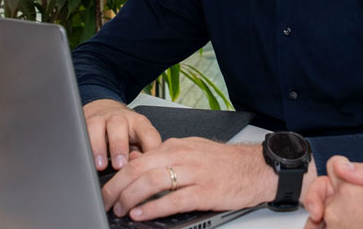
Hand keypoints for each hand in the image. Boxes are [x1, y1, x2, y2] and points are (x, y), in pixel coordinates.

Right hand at [82, 99, 161, 170]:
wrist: (104, 109)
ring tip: (100, 165)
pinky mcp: (85, 122)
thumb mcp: (140, 140)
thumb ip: (142, 153)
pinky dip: (82, 145)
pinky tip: (83, 158)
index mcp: (138, 123)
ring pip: (97, 126)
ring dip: (99, 147)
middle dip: (119, 146)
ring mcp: (100, 119)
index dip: (149, 149)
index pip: (148, 134)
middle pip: (120, 126)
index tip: (147, 164)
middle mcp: (119, 118)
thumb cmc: (126, 131)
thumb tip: (142, 170)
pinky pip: (80, 132)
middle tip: (120, 165)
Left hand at [103, 138, 312, 221]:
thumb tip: (134, 159)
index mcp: (176, 146)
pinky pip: (174, 199)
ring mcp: (194, 173)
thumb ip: (162, 155)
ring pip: (153, 182)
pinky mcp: (205, 191)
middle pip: (140, 169)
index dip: (117, 176)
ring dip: (131, 197)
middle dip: (117, 187)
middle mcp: (183, 156)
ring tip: (121, 209)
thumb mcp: (190, 151)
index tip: (106, 189)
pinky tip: (142, 214)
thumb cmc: (223, 162)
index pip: (138, 158)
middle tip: (107, 201)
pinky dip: (154, 208)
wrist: (256, 168)